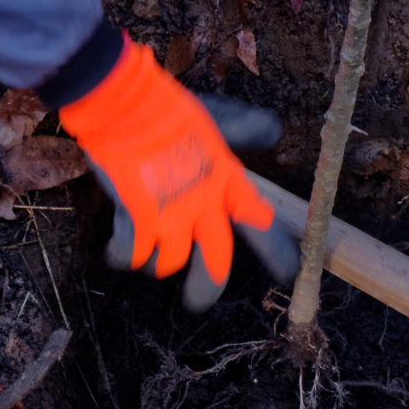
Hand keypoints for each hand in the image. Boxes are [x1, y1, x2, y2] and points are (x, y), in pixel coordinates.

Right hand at [56, 39, 296, 310]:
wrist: (126, 107)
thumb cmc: (170, 109)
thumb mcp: (216, 116)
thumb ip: (244, 128)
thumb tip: (275, 131)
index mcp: (227, 181)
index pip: (261, 224)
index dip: (277, 253)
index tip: (289, 274)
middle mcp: (203, 206)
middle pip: (215, 265)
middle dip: (206, 289)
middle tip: (198, 302)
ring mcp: (170, 217)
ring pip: (169, 264)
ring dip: (158, 264)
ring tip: (150, 259)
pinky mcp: (136, 220)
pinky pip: (131, 255)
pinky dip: (124, 254)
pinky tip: (119, 248)